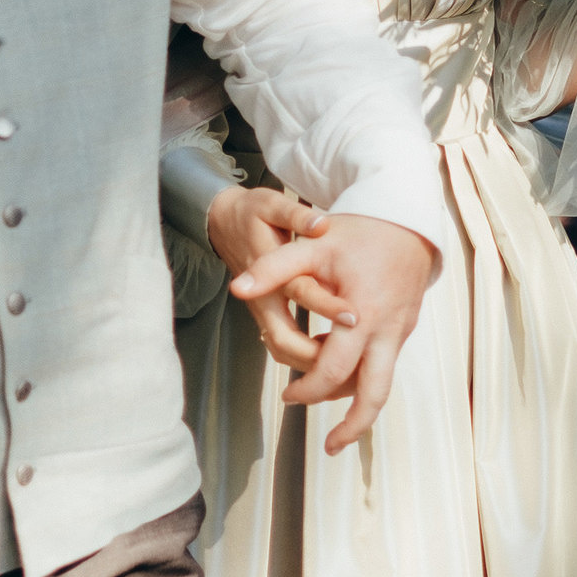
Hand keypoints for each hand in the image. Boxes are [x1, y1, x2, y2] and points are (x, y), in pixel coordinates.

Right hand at [205, 186, 356, 370]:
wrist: (222, 223)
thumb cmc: (250, 214)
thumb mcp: (271, 205)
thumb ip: (295, 216)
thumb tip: (320, 224)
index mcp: (267, 269)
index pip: (297, 293)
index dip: (324, 306)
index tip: (354, 316)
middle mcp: (262, 297)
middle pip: (284, 342)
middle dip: (317, 356)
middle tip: (352, 361)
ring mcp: (262, 310)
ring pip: (281, 351)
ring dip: (310, 365)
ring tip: (346, 371)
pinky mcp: (266, 315)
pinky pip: (282, 347)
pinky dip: (304, 358)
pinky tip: (331, 359)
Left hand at [231, 214, 433, 453]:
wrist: (407, 218)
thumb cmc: (358, 231)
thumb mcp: (313, 246)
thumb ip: (274, 268)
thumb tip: (237, 288)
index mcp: (363, 316)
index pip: (333, 370)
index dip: (308, 389)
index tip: (287, 397)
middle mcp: (387, 331)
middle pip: (374, 395)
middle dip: (352, 426)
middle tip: (329, 446)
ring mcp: (401, 332)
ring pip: (384, 384)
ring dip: (361, 406)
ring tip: (336, 420)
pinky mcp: (407, 327)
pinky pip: (386, 364)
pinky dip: (366, 378)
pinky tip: (344, 374)